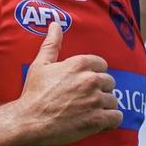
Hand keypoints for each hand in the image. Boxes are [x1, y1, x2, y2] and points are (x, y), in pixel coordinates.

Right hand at [18, 22, 122, 145]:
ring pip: (113, 100)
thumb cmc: (34, 93)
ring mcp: (95, 100)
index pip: (102, 65)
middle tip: (87, 98)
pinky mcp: (97, 120)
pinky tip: (100, 121)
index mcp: (80, 64)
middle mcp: (91, 80)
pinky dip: (110, 120)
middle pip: (109, 82)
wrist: (30, 120)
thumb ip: (52, 44)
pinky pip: (116, 117)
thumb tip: (55, 24)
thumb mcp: (41, 64)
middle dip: (100, 90)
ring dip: (105, 106)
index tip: (85, 83)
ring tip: (91, 111)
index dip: (94, 74)